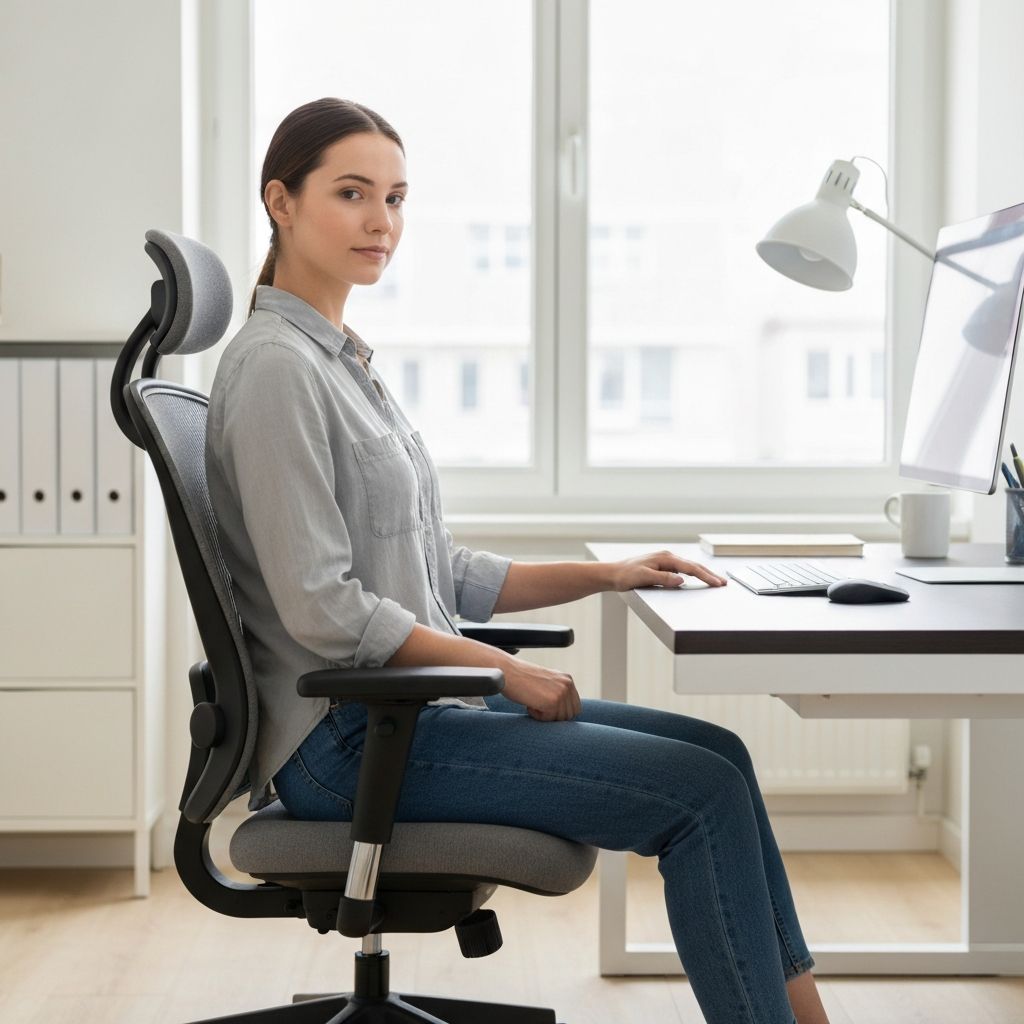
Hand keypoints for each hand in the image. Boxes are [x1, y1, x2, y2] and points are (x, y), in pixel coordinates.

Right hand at [500, 655, 581, 721]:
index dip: (560, 713)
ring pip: (560, 719)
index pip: (575, 707)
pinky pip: (548, 720)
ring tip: (532, 703)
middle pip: (570, 715)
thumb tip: (566, 713)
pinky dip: (537, 716)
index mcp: (567, 680)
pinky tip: (529, 704)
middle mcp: (568, 685)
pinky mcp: (553, 702)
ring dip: (545, 716)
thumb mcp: (546, 682)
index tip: (545, 709)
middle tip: (537, 705)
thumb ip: (558, 693)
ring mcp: (561, 693)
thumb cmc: (521, 678)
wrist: (507, 671)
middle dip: (553, 716)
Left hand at [609, 550, 726, 590]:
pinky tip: (699, 578)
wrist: (612, 574)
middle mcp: (667, 557)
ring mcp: (665, 561)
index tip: (717, 583)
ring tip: (717, 581)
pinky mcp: (663, 566)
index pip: (690, 568)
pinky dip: (694, 574)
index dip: (705, 576)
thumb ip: (663, 578)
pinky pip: (683, 569)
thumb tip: (682, 579)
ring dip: (704, 574)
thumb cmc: (625, 576)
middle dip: (709, 574)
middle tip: (724, 583)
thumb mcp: (643, 578)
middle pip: (693, 566)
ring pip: (690, 567)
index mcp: (665, 558)